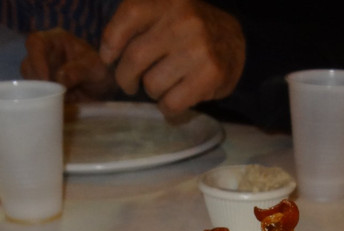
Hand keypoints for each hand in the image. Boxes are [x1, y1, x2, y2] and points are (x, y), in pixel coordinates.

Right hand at [21, 29, 117, 101]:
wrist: (102, 89)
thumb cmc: (99, 70)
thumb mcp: (94, 68)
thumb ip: (78, 71)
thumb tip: (60, 78)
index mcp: (55, 41)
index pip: (36, 42)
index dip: (36, 59)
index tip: (45, 78)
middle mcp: (44, 54)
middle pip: (28, 65)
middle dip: (38, 81)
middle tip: (53, 95)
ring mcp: (41, 72)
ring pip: (28, 82)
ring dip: (39, 93)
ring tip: (57, 100)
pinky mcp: (41, 88)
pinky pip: (34, 95)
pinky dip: (41, 101)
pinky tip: (53, 105)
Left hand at [99, 0, 245, 116]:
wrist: (236, 41)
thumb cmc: (187, 31)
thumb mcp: (164, 13)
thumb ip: (136, 25)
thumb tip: (106, 56)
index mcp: (168, 0)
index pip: (129, 16)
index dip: (111, 42)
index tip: (108, 58)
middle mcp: (183, 19)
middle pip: (135, 58)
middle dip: (126, 78)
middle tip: (130, 83)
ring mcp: (199, 47)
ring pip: (152, 84)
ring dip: (151, 92)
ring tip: (162, 85)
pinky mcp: (211, 74)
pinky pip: (171, 103)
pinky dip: (167, 108)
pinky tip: (174, 99)